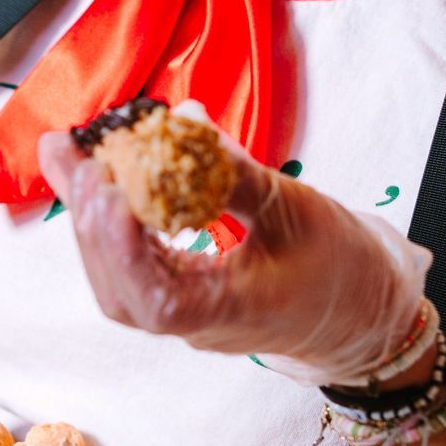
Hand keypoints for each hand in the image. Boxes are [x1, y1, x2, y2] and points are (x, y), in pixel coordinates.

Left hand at [36, 129, 428, 384]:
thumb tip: (185, 121)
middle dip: (91, 222)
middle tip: (76, 158)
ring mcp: (187, 319)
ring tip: (79, 166)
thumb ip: (233, 172)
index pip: (154, 298)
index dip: (120, 246)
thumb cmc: (344, 270)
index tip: (105, 188)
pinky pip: (135, 273)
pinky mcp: (185, 302)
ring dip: (93, 225)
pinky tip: (104, 189)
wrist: (369, 316)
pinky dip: (114, 232)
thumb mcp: (296, 210)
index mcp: (229, 313)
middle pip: (120, 291)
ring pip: (119, 286)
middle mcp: (196, 325)